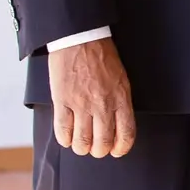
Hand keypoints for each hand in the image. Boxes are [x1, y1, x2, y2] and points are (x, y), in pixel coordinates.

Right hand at [48, 38, 136, 158]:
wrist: (80, 39)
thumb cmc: (102, 57)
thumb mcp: (121, 80)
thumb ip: (120, 103)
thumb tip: (117, 125)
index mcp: (121, 99)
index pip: (126, 134)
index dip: (121, 148)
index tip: (117, 151)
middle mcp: (103, 105)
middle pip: (102, 143)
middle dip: (99, 151)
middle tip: (96, 148)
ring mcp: (81, 104)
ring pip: (82, 141)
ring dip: (81, 147)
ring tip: (81, 144)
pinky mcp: (62, 101)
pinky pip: (62, 130)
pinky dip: (65, 139)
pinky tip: (67, 137)